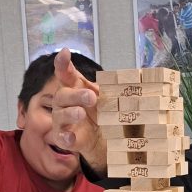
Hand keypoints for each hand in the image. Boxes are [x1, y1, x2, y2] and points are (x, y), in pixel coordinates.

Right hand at [49, 48, 104, 171]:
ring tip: (81, 113)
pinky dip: (66, 137)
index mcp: (74, 89)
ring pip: (59, 115)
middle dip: (75, 95)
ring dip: (70, 113)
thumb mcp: (107, 96)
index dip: (63, 63)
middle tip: (91, 97)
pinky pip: (61, 138)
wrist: (104, 137)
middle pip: (62, 95)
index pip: (65, 73)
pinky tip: (71, 137)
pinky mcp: (64, 139)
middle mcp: (64, 103)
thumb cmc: (101, 112)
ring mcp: (62, 121)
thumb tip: (131, 75)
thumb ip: (110, 86)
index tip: (65, 52)